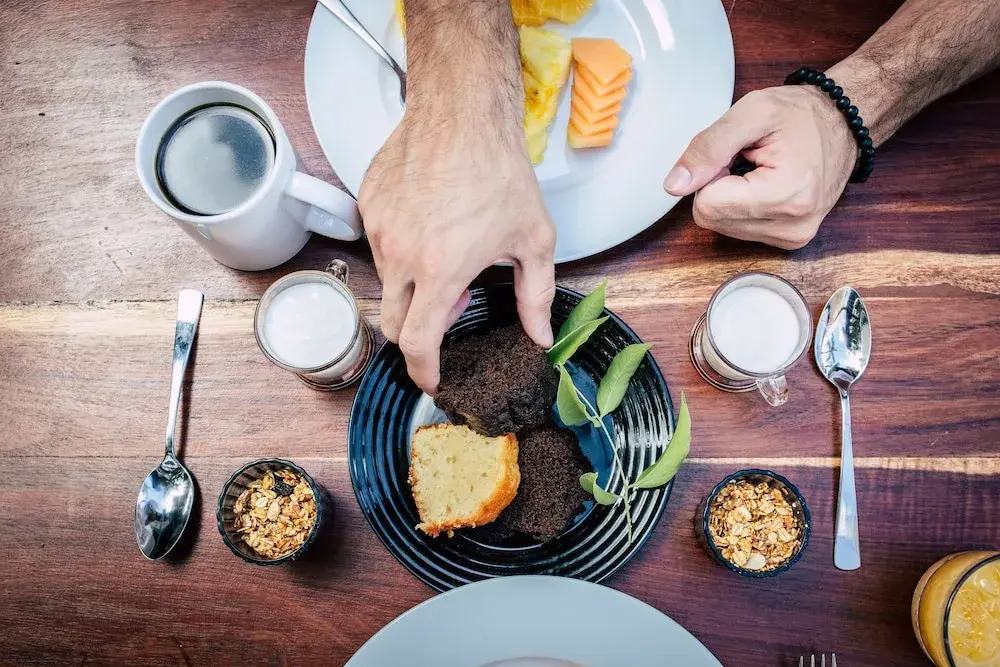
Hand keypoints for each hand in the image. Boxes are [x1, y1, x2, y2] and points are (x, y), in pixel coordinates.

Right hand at [359, 113, 555, 393]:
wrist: (463, 114)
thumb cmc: (499, 171)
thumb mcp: (534, 240)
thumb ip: (535, 296)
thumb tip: (540, 335)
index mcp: (441, 271)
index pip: (418, 343)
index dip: (423, 370)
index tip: (431, 378)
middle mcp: (401, 255)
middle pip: (393, 323)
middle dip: (416, 332)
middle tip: (448, 307)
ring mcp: (379, 230)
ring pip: (387, 281)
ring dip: (411, 284)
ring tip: (446, 251)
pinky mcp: (367, 207)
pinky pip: (378, 244)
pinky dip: (401, 248)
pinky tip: (430, 224)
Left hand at [664, 86, 857, 248]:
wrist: (844, 124)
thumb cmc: (801, 114)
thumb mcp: (751, 112)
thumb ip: (707, 148)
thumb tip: (674, 185)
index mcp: (786, 195)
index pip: (707, 204)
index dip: (711, 173)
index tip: (737, 154)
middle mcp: (792, 227)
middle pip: (711, 219)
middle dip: (719, 186)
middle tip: (747, 161)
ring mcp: (792, 238)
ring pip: (721, 226)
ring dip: (730, 197)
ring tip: (759, 171)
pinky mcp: (789, 241)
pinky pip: (738, 229)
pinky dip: (741, 207)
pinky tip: (764, 186)